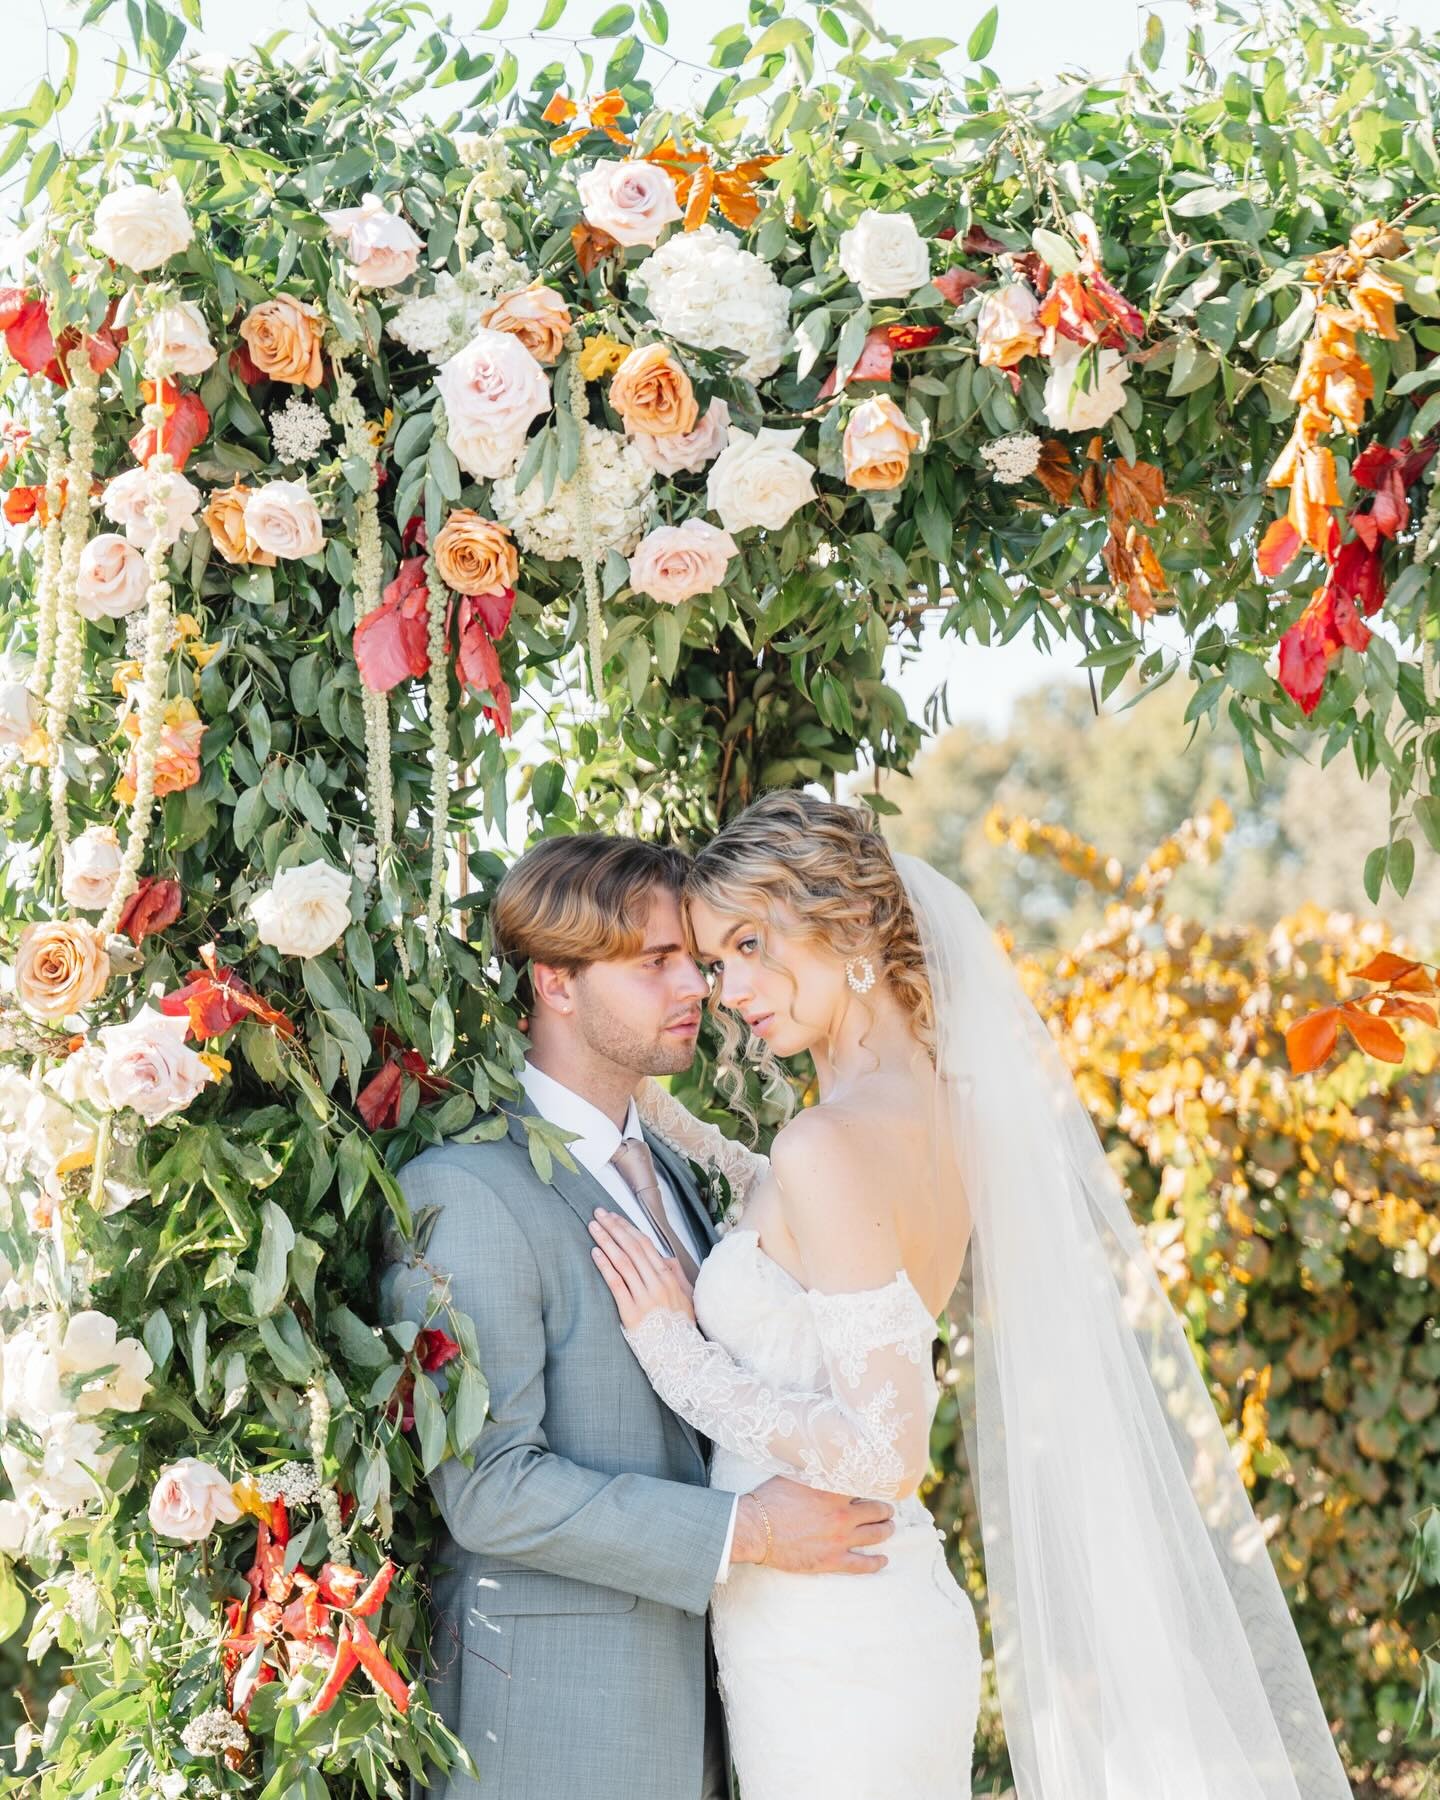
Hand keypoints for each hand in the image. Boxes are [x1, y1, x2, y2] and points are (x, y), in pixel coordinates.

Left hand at [588, 1209, 695, 1330]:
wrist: (682, 1357)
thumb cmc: (682, 1328)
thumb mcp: (687, 1298)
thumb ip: (677, 1276)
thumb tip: (666, 1258)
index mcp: (669, 1277)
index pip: (645, 1245)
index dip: (628, 1229)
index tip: (614, 1217)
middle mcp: (657, 1283)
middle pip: (631, 1248)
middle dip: (614, 1228)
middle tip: (598, 1213)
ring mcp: (644, 1297)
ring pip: (623, 1262)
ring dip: (606, 1241)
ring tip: (593, 1227)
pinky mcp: (631, 1313)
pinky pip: (617, 1285)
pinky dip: (605, 1267)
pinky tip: (595, 1253)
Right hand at [732, 1477, 894, 1575]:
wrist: (755, 1528)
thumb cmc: (771, 1499)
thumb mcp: (795, 1475)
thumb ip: (815, 1469)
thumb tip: (823, 1455)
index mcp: (834, 1491)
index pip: (865, 1485)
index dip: (874, 1485)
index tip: (880, 1484)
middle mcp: (842, 1515)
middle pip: (876, 1511)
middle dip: (885, 1509)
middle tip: (887, 1509)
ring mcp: (839, 1539)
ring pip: (875, 1535)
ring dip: (886, 1530)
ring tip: (889, 1527)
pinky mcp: (832, 1561)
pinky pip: (862, 1564)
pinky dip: (876, 1562)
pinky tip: (883, 1560)